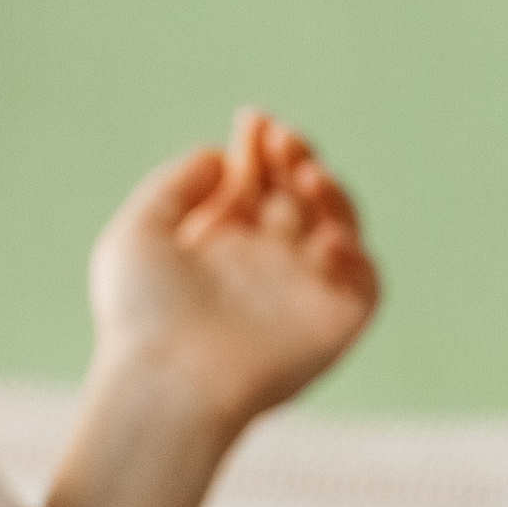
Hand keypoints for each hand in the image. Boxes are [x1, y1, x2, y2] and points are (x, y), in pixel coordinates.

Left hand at [86, 108, 378, 435]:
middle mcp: (268, 264)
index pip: (258, 183)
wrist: (169, 384)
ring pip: (341, 229)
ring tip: (306, 173)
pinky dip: (355, 255)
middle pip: (300, 196)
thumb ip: (176, 185)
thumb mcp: (139, 233)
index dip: (262, 149)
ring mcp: (305, 293)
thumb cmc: (142, 316)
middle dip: (296, 161)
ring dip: (331, 195)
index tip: (254, 122)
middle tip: (283, 141)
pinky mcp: (337, 325)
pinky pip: (368, 282)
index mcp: (223, 242)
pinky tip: (321, 243)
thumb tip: (224, 157)